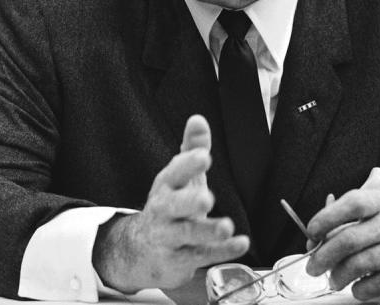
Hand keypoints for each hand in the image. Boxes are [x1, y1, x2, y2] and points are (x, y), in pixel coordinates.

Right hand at [92, 115, 249, 291]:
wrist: (140, 250)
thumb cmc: (169, 206)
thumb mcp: (179, 177)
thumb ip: (191, 148)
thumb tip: (198, 120)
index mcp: (166, 186)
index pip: (174, 172)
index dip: (188, 164)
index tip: (204, 156)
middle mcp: (165, 211)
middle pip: (174, 206)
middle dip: (189, 201)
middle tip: (206, 198)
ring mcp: (170, 237)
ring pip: (187, 235)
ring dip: (207, 231)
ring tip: (226, 226)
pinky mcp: (179, 260)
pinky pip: (201, 256)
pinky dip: (221, 251)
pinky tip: (239, 244)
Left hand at [305, 189, 379, 302]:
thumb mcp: (371, 219)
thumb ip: (341, 223)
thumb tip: (313, 239)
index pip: (352, 203)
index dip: (327, 217)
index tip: (311, 233)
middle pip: (349, 238)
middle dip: (324, 256)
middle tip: (313, 267)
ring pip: (358, 264)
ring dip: (338, 275)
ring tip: (334, 280)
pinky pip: (372, 284)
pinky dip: (358, 289)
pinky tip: (358, 286)